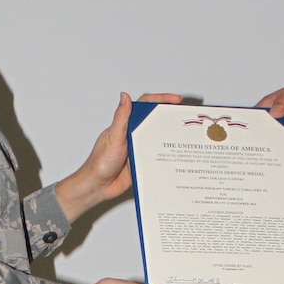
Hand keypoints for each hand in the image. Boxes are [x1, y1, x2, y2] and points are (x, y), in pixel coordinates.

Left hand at [57, 92, 182, 221]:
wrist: (98, 187)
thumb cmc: (100, 162)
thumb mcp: (113, 137)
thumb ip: (121, 117)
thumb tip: (124, 96)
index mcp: (126, 124)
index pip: (146, 106)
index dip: (161, 99)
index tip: (175, 99)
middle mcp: (134, 134)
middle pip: (155, 120)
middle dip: (170, 116)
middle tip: (185, 116)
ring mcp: (139, 148)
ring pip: (159, 137)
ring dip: (171, 136)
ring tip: (186, 135)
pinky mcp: (143, 161)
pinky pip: (158, 156)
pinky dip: (167, 155)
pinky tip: (177, 156)